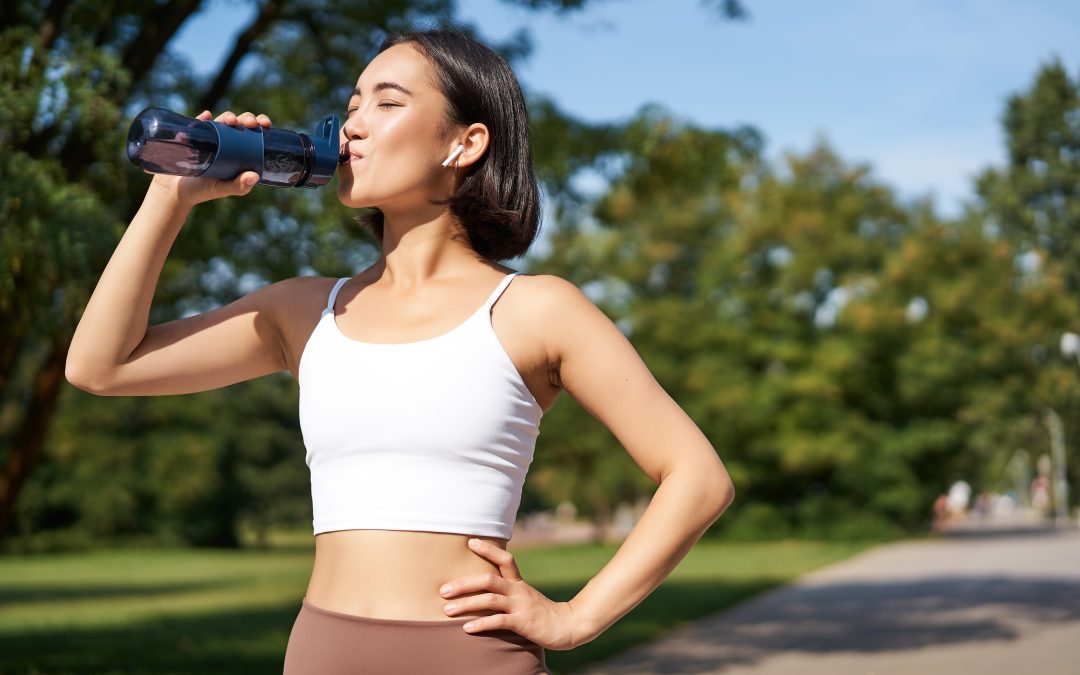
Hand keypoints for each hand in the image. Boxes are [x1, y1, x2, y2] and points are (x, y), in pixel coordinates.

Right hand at [149, 110, 271, 206]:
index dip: (260, 124)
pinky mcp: (193, 135)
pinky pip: (199, 123)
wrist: (175, 190)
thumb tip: (255, 176)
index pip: (254, 134)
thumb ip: (239, 186)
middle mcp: (227, 141)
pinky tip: (206, 116)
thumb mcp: (223, 189)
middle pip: (240, 124)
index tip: (265, 124)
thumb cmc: (203, 190)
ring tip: (230, 121)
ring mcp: (210, 137)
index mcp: (239, 152)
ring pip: (222, 121)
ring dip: (228, 117)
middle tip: (249, 123)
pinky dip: (203, 118)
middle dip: (247, 118)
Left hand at [440, 538, 580, 650]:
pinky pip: (499, 621)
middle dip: (463, 584)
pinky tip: (466, 628)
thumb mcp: (526, 597)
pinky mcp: (523, 623)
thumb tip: (485, 592)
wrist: (568, 627)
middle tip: (443, 590)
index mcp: (519, 583)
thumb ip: (509, 593)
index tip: (470, 542)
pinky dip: (481, 624)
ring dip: (466, 604)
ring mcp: (521, 606)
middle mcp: (519, 590)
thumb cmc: (543, 613)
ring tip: (447, 610)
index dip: (488, 549)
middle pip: (488, 579)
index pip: (505, 559)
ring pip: (489, 600)